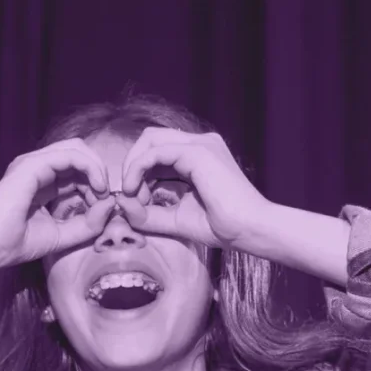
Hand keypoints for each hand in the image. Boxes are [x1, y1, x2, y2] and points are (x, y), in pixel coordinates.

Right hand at [0, 138, 118, 270]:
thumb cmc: (17, 244)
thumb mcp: (63, 235)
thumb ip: (89, 223)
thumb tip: (111, 204)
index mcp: (41, 181)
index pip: (77, 170)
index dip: (96, 185)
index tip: (104, 208)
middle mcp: (37, 168)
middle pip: (79, 154)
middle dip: (98, 174)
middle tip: (105, 199)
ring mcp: (33, 163)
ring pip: (77, 149)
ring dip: (96, 168)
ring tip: (102, 191)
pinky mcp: (32, 165)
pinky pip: (70, 155)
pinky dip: (89, 167)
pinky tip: (97, 187)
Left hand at [116, 127, 270, 250]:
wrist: (250, 231)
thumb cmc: (222, 227)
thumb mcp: (176, 219)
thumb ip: (148, 213)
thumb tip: (121, 204)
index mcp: (198, 156)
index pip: (157, 150)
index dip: (138, 172)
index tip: (137, 202)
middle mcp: (200, 143)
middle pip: (150, 139)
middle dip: (132, 165)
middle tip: (132, 196)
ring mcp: (200, 144)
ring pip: (150, 140)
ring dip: (133, 167)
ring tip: (135, 196)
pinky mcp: (198, 152)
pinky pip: (155, 151)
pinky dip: (138, 168)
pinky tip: (136, 190)